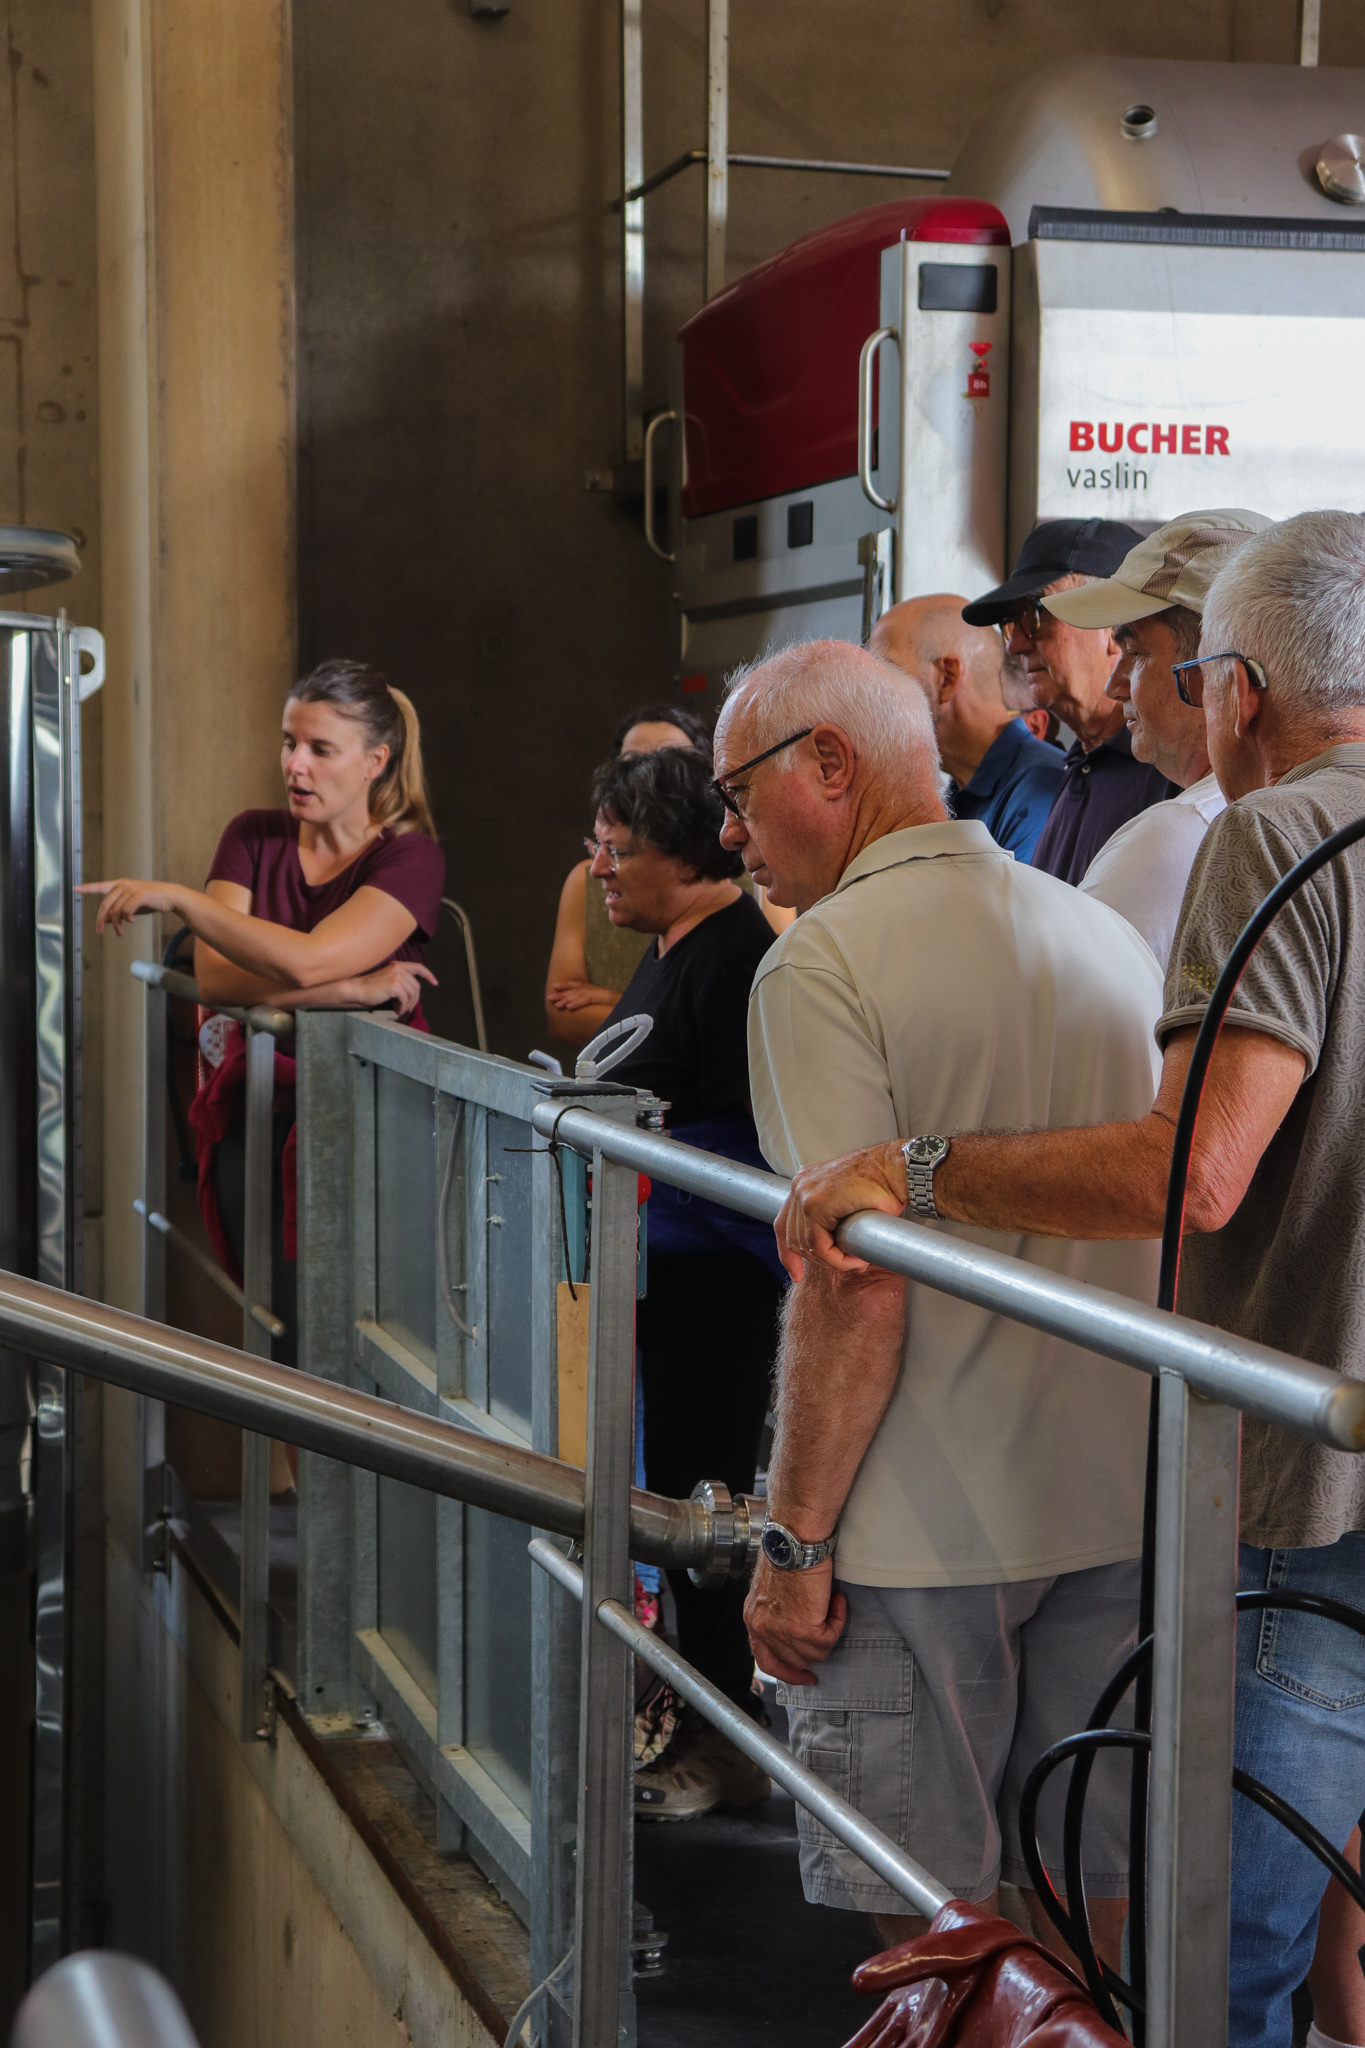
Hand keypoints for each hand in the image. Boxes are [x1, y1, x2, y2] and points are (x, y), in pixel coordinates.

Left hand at [77, 878, 181, 935]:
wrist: (171, 897)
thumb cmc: (151, 900)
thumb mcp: (132, 906)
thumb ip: (119, 911)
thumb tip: (107, 920)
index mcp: (120, 884)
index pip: (100, 886)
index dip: (88, 888)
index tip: (75, 888)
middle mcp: (123, 885)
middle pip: (105, 904)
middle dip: (101, 920)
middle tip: (99, 931)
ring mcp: (131, 889)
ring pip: (116, 910)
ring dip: (117, 924)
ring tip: (120, 932)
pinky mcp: (139, 895)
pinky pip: (126, 911)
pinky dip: (127, 919)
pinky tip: (132, 921)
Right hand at [347, 961, 435, 1018]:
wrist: (356, 989)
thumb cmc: (370, 987)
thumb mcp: (387, 980)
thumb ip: (400, 981)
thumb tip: (413, 994)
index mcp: (397, 965)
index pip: (418, 967)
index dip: (428, 974)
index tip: (435, 983)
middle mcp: (398, 968)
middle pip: (416, 986)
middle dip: (415, 999)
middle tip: (408, 1009)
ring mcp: (397, 976)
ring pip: (412, 994)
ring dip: (408, 1005)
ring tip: (400, 1010)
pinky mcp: (394, 985)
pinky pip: (405, 999)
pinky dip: (403, 1008)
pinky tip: (397, 1011)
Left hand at [547, 979, 621, 1012]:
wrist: (632, 1003)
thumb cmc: (618, 1005)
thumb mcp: (604, 1002)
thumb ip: (593, 1003)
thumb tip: (581, 1009)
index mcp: (595, 989)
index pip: (578, 985)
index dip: (566, 985)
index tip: (555, 987)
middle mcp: (596, 989)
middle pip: (575, 990)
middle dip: (562, 994)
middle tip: (549, 998)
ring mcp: (600, 993)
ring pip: (580, 995)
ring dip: (567, 999)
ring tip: (557, 1005)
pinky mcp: (604, 998)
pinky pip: (588, 1000)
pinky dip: (578, 1003)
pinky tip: (570, 1006)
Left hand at [744, 1556, 846, 1686]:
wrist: (795, 1540)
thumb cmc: (787, 1551)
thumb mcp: (771, 1588)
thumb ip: (777, 1611)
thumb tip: (796, 1623)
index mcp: (754, 1619)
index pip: (766, 1659)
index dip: (786, 1671)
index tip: (804, 1675)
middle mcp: (763, 1630)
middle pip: (793, 1661)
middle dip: (813, 1654)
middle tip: (828, 1641)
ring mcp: (783, 1633)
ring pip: (815, 1654)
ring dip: (829, 1631)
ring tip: (832, 1604)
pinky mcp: (804, 1630)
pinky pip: (829, 1639)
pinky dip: (838, 1621)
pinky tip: (837, 1601)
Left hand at [774, 1143, 906, 1280]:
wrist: (898, 1169)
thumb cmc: (884, 1184)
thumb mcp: (851, 1204)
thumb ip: (837, 1225)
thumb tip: (839, 1254)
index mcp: (805, 1182)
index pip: (784, 1224)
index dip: (788, 1254)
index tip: (797, 1274)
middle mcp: (800, 1185)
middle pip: (792, 1238)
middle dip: (818, 1260)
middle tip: (848, 1264)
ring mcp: (805, 1193)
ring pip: (806, 1245)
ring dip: (832, 1261)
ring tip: (857, 1260)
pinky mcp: (816, 1204)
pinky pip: (819, 1245)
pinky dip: (836, 1259)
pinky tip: (855, 1259)